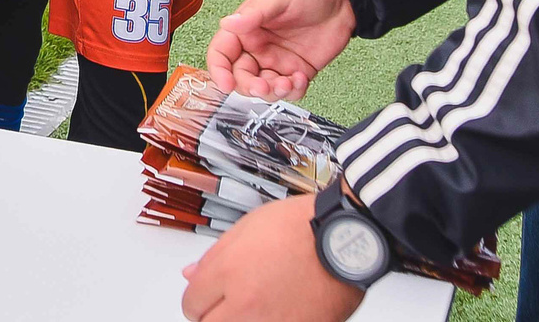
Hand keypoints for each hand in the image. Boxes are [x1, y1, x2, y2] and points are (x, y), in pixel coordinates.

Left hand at [180, 194, 359, 321]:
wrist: (347, 238)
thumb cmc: (303, 226)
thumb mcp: (247, 227)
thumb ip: (214, 256)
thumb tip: (192, 274)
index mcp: (228, 273)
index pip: (191, 302)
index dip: (197, 296)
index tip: (205, 294)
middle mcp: (246, 305)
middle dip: (211, 315)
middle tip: (223, 305)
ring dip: (237, 320)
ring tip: (253, 307)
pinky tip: (275, 311)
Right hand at [207, 0, 355, 99]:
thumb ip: (253, 13)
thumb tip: (227, 23)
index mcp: (246, 28)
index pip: (221, 52)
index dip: (219, 70)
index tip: (226, 84)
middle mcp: (258, 47)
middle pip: (240, 76)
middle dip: (249, 86)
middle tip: (263, 86)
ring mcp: (278, 60)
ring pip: (264, 88)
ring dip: (272, 92)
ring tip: (287, 83)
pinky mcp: (298, 70)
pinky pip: (289, 90)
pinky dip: (292, 92)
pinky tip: (301, 78)